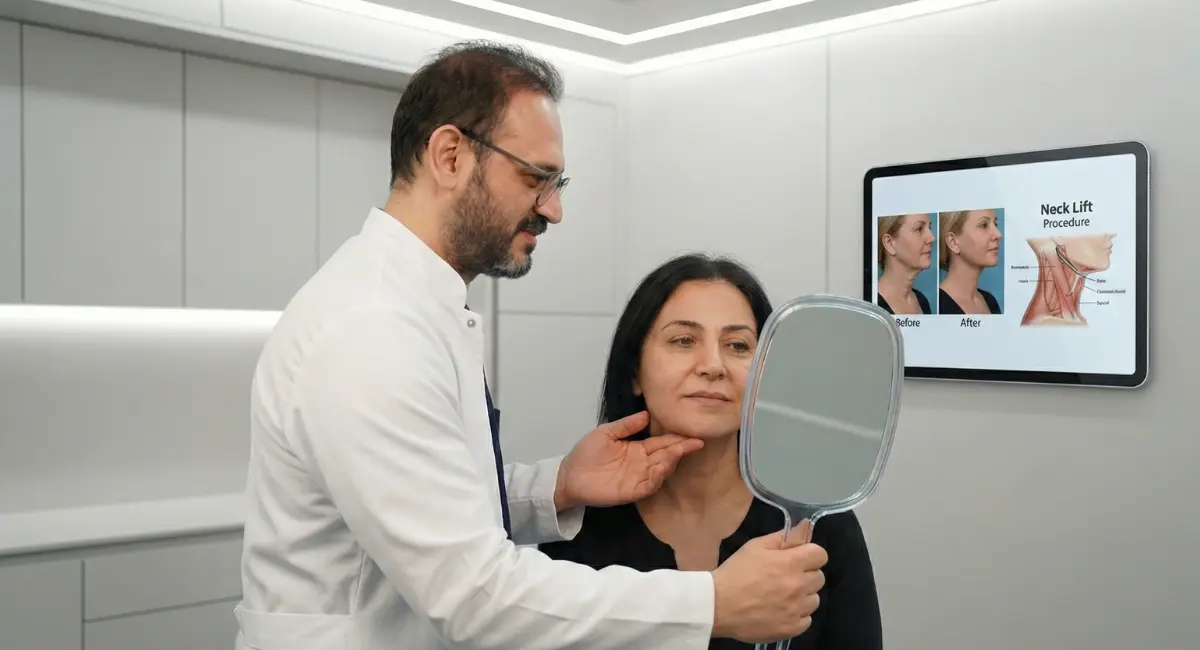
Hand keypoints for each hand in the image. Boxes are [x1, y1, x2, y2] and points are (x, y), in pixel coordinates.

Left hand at [555, 411, 703, 509]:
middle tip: (696, 441)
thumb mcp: (607, 432)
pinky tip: (662, 467)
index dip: (676, 438)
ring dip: (671, 461)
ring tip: (679, 450)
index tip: (692, 432)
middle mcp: (642, 463)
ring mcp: (638, 478)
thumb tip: (647, 413)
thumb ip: (627, 425)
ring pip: (661, 470)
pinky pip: (649, 485)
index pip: (661, 442)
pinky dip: (657, 477)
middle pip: (666, 455)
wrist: (569, 475)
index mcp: (638, 449)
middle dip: (681, 448)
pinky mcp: (632, 491)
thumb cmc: (587, 453)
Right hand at [710, 520, 827, 642]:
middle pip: (819, 577)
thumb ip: (785, 537)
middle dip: (805, 575)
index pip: (820, 554)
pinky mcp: (792, 628)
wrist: (717, 605)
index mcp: (790, 563)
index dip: (810, 555)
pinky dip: (796, 616)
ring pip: (814, 600)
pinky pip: (806, 620)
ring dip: (802, 596)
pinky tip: (780, 611)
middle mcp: (798, 586)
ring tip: (781, 597)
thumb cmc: (735, 572)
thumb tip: (806, 526)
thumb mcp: (756, 547)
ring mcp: (797, 609)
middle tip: (784, 578)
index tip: (797, 559)